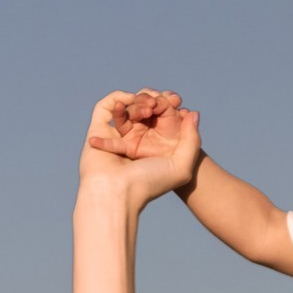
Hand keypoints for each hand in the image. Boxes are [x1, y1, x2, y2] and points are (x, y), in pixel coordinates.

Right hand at [81, 89, 200, 203]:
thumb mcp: (182, 165)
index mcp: (155, 146)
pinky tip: (127, 102)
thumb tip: (192, 113)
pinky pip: (106, 108)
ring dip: (137, 101)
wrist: (118, 193)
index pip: (163, 116)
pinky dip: (116, 100)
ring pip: (128, 106)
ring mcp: (117, 135)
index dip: (170, 104)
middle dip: (153, 100)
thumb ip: (192, 140)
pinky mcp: (99, 132)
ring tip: (145, 109)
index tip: (177, 100)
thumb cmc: (149, 183)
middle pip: (145, 108)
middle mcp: (136, 139)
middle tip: (157, 105)